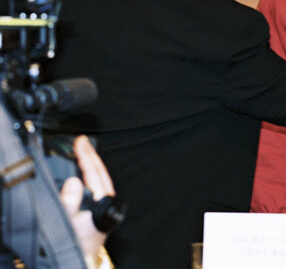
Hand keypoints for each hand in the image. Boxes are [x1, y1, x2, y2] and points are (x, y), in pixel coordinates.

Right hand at [59, 136, 115, 257]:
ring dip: (91, 164)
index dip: (86, 156)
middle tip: (82, 141)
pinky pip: (97, 185)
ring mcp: (104, 205)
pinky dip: (90, 175)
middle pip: (101, 173)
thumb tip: (73, 181)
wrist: (80, 259)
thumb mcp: (66, 222)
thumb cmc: (74, 243)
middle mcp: (107, 202)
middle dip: (91, 155)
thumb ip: (70, 203)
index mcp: (102, 202)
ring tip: (83, 151)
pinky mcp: (100, 209)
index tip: (79, 142)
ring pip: (101, 178)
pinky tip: (84, 172)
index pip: (94, 173)